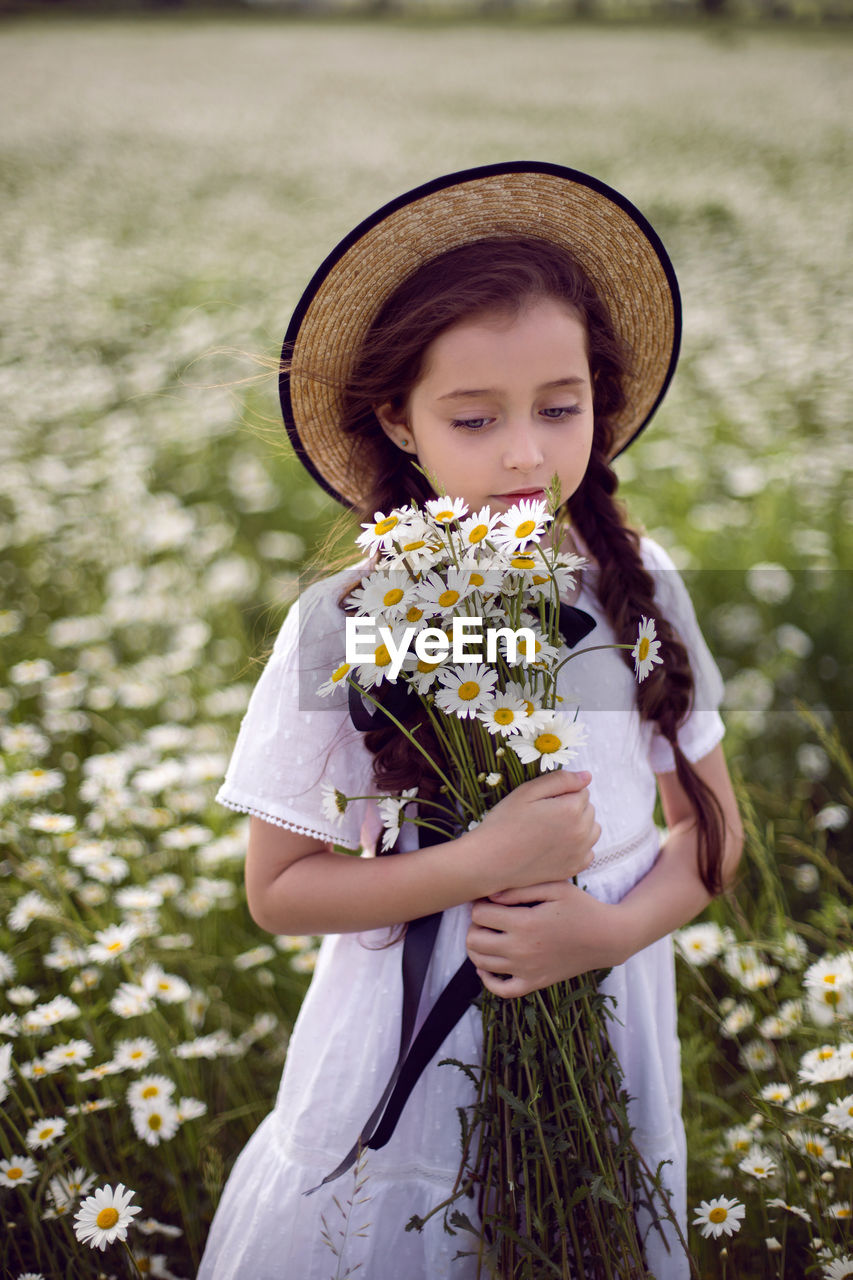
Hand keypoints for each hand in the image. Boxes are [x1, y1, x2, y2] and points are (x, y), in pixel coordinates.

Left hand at [466, 881, 627, 997]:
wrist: (607, 938)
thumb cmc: (581, 907)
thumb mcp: (554, 888)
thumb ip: (520, 889)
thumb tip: (489, 896)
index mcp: (525, 923)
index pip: (479, 915)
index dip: (479, 904)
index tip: (489, 901)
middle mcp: (521, 950)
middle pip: (474, 940)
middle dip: (474, 926)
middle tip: (486, 918)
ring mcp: (527, 970)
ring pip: (481, 964)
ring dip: (477, 948)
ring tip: (486, 935)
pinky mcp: (535, 983)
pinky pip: (501, 990)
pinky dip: (487, 980)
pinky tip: (487, 966)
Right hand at [476, 771, 599, 894]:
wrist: (490, 861)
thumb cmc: (505, 822)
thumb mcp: (528, 791)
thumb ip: (561, 780)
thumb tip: (588, 776)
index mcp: (571, 809)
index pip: (582, 790)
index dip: (562, 792)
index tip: (543, 801)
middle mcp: (581, 832)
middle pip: (589, 809)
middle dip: (572, 807)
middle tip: (544, 815)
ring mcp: (579, 853)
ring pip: (592, 829)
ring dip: (579, 826)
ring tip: (552, 828)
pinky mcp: (573, 869)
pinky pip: (588, 851)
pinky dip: (578, 846)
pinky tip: (557, 845)